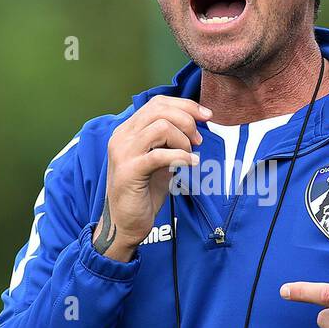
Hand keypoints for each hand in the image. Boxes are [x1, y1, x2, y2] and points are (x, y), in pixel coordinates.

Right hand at [93, 94, 208, 261]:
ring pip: (161, 127)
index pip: (157, 103)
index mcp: (128, 130)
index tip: (206, 116)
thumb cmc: (143, 193)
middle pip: (159, 109)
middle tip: (198, 140)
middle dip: (187, 120)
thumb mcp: (159, 161)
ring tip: (189, 155)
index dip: (185, 105)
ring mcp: (123, 152)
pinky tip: (191, 164)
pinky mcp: (129, 171)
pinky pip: (160, 155)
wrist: (125, 224)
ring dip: (183, 140)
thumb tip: (195, 126)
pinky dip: (181, 157)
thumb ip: (171, 142)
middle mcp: (122, 136)